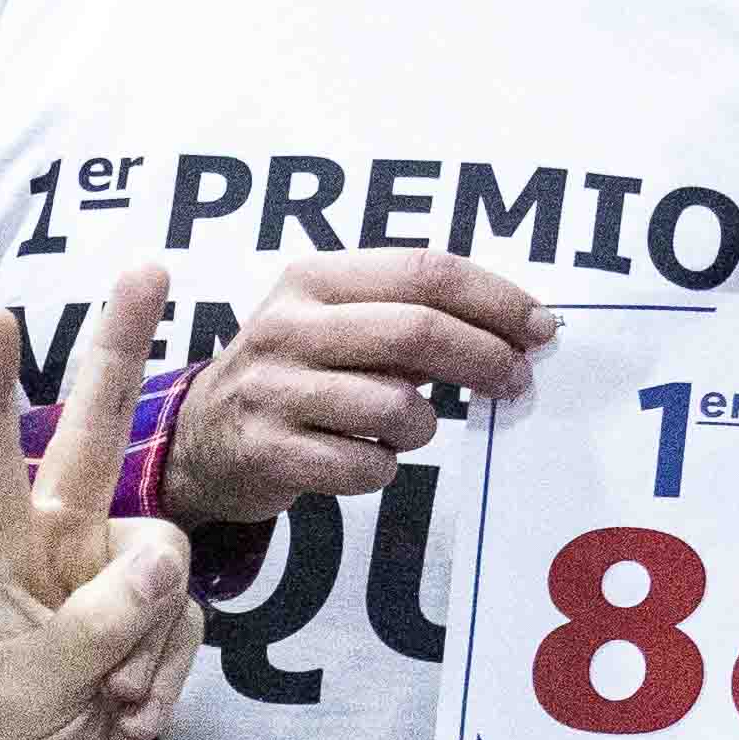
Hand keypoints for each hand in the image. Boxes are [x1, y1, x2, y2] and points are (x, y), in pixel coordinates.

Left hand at [0, 265, 200, 739]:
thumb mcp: (32, 682)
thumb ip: (98, 622)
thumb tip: (167, 560)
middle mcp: (60, 539)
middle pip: (100, 431)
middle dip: (124, 349)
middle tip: (149, 267)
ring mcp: (112, 572)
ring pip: (169, 568)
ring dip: (147, 646)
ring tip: (103, 698)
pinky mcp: (154, 613)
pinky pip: (186, 623)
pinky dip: (163, 676)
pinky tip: (124, 712)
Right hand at [156, 254, 550, 519]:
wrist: (199, 439)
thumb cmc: (294, 374)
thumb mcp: (334, 319)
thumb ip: (410, 312)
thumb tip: (517, 328)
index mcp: (313, 279)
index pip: (425, 271)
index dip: (495, 299)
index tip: (539, 328)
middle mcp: (287, 327)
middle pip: (417, 331)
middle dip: (485, 358)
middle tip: (516, 381)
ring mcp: (273, 391)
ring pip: (396, 406)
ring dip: (424, 425)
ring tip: (406, 427)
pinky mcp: (269, 452)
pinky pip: (366, 467)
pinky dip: (383, 468)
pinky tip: (364, 458)